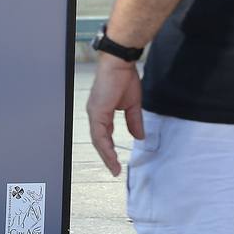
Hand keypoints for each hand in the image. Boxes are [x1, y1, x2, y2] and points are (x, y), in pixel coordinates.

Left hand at [86, 54, 144, 176]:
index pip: (104, 135)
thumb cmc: (124, 78)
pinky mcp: (97, 110)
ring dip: (106, 155)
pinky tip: (111, 155)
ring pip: (97, 139)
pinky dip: (105, 145)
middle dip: (107, 156)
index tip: (117, 163)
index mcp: (102, 112)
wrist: (121, 63)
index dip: (110, 149)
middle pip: (99, 140)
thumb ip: (133, 122)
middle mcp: (95, 113)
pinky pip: (99, 133)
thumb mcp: (133, 105)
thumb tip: (139, 137)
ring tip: (114, 168)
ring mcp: (94, 112)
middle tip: (115, 170)